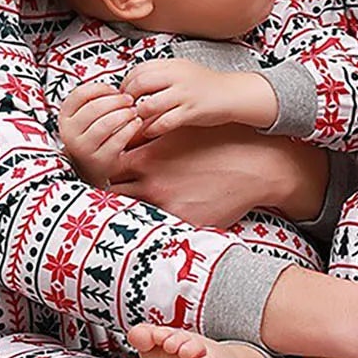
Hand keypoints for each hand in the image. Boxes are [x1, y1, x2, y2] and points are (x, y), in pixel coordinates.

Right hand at [59, 81, 144, 186]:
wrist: (91, 169)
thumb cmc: (92, 136)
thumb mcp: (85, 118)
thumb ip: (94, 101)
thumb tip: (117, 89)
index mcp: (65, 118)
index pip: (80, 94)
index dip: (101, 88)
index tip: (115, 90)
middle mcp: (70, 133)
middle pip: (94, 107)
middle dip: (116, 100)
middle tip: (130, 99)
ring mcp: (83, 149)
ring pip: (106, 123)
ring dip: (124, 113)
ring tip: (134, 111)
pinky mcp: (100, 161)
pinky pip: (117, 140)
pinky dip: (130, 128)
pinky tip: (137, 123)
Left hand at [110, 124, 328, 227]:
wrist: (255, 166)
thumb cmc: (217, 143)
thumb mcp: (179, 132)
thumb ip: (147, 136)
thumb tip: (122, 135)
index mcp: (147, 158)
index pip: (106, 165)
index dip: (103, 167)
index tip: (105, 168)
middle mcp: (152, 183)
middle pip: (112, 191)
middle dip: (112, 189)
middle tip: (114, 187)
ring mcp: (166, 205)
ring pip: (131, 211)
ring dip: (130, 206)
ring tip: (131, 204)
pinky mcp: (182, 222)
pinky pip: (156, 225)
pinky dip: (153, 220)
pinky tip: (156, 215)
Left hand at [122, 59, 275, 137]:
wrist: (232, 94)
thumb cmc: (205, 85)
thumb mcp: (181, 71)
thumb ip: (159, 74)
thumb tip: (133, 83)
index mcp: (171, 65)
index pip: (138, 70)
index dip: (125, 83)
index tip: (122, 95)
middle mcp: (176, 77)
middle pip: (140, 84)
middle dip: (127, 99)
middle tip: (125, 110)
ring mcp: (184, 94)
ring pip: (150, 104)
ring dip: (138, 115)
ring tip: (135, 121)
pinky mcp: (191, 111)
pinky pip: (165, 121)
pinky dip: (153, 128)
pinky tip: (150, 131)